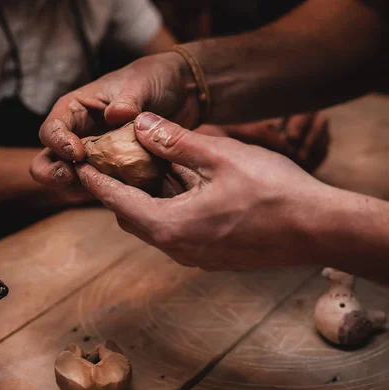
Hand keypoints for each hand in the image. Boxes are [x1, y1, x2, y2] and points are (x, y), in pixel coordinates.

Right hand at [30, 51, 194, 191]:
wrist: (183, 94)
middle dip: (55, 174)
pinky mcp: (113, 173)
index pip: (50, 131)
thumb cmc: (154, 79)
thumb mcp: (141, 83)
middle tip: (75, 177)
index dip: (58, 144)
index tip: (78, 153)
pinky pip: (103, 190)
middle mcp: (78, 136)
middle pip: (48, 163)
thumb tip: (114, 115)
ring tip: (104, 186)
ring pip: (72, 182)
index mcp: (74, 110)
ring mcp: (94, 158)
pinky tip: (128, 192)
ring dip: (82, 188)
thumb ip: (128, 99)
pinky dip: (110, 194)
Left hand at [75, 112, 329, 270]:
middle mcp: (175, 248)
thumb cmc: (273, 191)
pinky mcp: (211, 255)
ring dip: (148, 196)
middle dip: (119, 188)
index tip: (79, 166)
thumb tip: (138, 124)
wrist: (318, 229)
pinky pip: (177, 229)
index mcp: (169, 226)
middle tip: (114, 160)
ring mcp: (194, 255)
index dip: (95, 181)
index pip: (116, 201)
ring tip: (147, 166)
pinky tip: (183, 183)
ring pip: (155, 223)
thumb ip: (174, 141)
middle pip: (131, 215)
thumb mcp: (219, 156)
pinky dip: (170, 206)